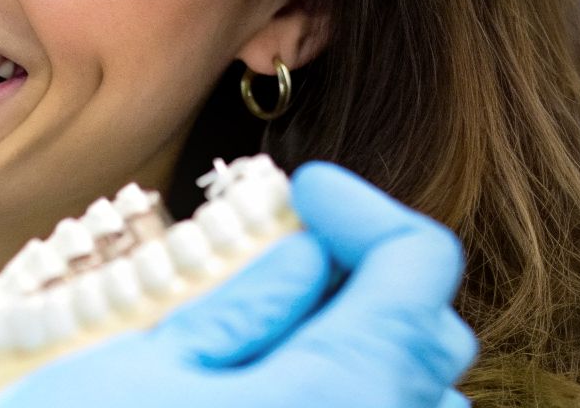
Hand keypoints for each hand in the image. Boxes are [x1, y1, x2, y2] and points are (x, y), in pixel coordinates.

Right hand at [0, 162, 477, 407]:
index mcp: (343, 392)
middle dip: (369, 277)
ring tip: (279, 334)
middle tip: (285, 254)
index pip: (418, 264)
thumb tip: (305, 256)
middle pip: (431, 337)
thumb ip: (246, 303)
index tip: (303, 193)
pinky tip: (277, 398)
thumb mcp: (149, 364)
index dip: (363, 210)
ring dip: (368, 351)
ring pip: (418, 401)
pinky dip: (353, 403)